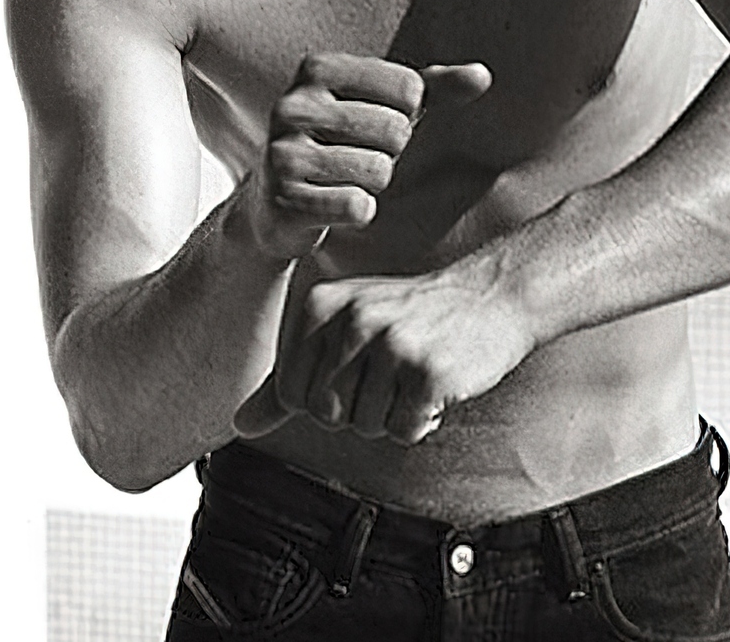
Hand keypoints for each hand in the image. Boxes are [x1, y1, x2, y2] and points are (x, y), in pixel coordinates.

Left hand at [232, 260, 535, 443]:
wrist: (491, 297)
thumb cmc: (409, 320)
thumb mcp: (342, 334)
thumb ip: (286, 382)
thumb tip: (239, 425)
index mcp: (319, 306)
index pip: (292, 396)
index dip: (326, 400)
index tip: (358, 368)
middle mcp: (350, 320)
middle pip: (326, 416)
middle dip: (359, 411)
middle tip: (390, 375)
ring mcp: (390, 343)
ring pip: (366, 427)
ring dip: (394, 415)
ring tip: (415, 374)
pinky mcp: (428, 372)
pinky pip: (405, 433)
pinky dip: (423, 422)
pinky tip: (437, 386)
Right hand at [236, 53, 491, 262]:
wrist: (276, 204)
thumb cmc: (342, 144)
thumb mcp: (384, 106)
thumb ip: (434, 87)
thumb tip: (483, 76)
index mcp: (318, 68)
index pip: (410, 89)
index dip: (407, 116)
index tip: (375, 124)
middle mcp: (293, 104)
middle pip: (396, 130)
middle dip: (390, 152)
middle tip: (358, 157)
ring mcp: (283, 151)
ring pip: (379, 171)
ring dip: (373, 184)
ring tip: (344, 179)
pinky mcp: (284, 198)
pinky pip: (357, 206)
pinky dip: (358, 211)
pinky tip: (335, 206)